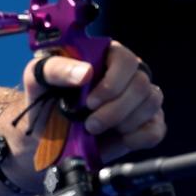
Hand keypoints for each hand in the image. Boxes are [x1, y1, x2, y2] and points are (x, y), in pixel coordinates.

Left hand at [22, 41, 165, 161]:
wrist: (44, 134)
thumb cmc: (44, 98)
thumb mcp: (38, 78)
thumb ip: (58, 69)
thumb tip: (86, 73)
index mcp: (105, 56)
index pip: (126, 60)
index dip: (112, 83)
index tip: (90, 102)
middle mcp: (127, 74)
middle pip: (141, 85)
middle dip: (115, 110)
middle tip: (90, 124)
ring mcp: (139, 99)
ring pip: (151, 103)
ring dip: (124, 122)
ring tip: (98, 130)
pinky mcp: (145, 124)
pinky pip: (156, 129)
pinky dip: (140, 137)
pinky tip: (120, 138)